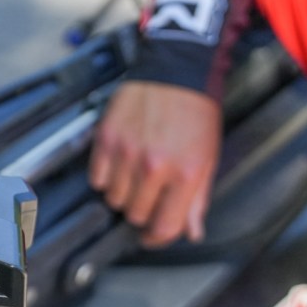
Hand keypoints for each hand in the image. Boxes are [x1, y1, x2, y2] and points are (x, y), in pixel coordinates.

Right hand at [89, 81, 221, 246]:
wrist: (176, 68)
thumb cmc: (196, 110)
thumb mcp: (208, 156)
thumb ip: (198, 199)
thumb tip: (191, 232)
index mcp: (185, 173)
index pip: (164, 227)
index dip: (158, 238)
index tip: (153, 235)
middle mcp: (154, 167)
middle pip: (136, 215)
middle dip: (142, 209)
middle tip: (149, 193)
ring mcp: (127, 153)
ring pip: (114, 199)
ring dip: (123, 194)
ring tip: (134, 175)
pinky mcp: (107, 139)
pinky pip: (97, 179)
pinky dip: (106, 177)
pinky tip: (120, 163)